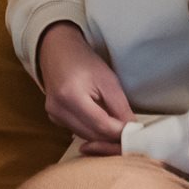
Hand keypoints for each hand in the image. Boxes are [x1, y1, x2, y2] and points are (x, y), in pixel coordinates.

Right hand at [37, 21, 135, 146]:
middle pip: (92, 135)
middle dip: (113, 136)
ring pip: (86, 136)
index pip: (100, 125)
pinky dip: (92, 130)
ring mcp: (53, 116)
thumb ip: (120, 106)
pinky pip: (78, 131)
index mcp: (70, 96)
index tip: (135, 132)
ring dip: (103, 135)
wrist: (58, 52)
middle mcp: (58, 109)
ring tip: (117, 125)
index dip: (120, 132)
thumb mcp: (107, 79)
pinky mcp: (54, 119)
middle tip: (129, 131)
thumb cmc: (83, 61)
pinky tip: (101, 120)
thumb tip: (132, 129)